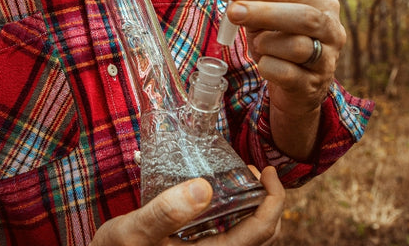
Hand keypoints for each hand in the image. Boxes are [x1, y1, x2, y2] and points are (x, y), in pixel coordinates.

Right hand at [90, 166, 284, 245]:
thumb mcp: (134, 230)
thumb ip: (166, 211)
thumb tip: (205, 187)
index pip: (261, 231)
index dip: (274, 200)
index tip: (268, 172)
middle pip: (263, 235)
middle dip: (269, 202)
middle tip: (257, 172)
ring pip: (249, 237)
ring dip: (255, 208)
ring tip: (243, 181)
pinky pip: (231, 236)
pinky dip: (237, 215)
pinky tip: (219, 197)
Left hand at [219, 0, 346, 159]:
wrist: (294, 88)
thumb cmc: (278, 44)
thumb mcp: (262, 17)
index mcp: (323, 5)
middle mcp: (332, 31)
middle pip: (304, 17)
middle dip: (265, 12)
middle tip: (233, 12)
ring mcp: (326, 60)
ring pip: (297, 47)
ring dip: (267, 43)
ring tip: (257, 44)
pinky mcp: (313, 85)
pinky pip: (288, 74)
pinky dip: (267, 67)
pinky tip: (263, 64)